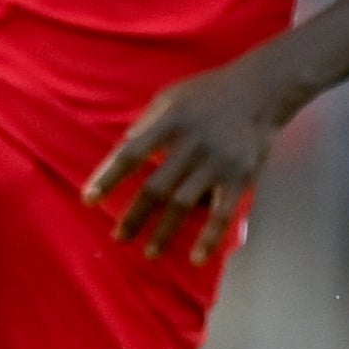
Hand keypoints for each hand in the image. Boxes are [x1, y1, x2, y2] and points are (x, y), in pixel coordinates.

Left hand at [82, 54, 303, 263]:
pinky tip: (196, 258)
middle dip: (135, 215)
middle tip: (119, 237)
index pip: (131, 152)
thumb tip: (121, 152)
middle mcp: (192, 144)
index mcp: (169, 121)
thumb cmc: (206, 94)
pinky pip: (223, 214)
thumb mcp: (170, 98)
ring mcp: (217, 163)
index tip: (88, 199)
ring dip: (165, 231)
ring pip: (184, 204)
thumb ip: (146, 125)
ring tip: (149, 252)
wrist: (260, 90)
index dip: (108, 177)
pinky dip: (210, 238)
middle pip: (156, 186)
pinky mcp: (241, 177)